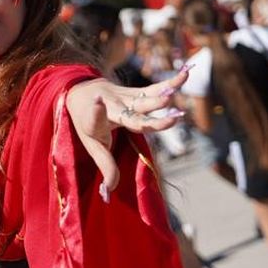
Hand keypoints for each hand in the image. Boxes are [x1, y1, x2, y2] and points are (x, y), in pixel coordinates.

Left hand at [65, 66, 190, 197]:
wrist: (81, 92)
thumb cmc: (87, 123)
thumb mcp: (91, 144)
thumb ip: (105, 165)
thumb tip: (109, 192)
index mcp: (95, 121)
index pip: (95, 118)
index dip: (95, 112)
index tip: (97, 102)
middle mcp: (110, 107)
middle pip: (130, 113)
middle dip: (146, 115)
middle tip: (167, 116)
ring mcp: (123, 97)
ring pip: (143, 98)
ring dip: (159, 98)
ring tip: (173, 97)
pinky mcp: (134, 91)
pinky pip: (154, 88)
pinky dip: (170, 82)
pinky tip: (186, 74)